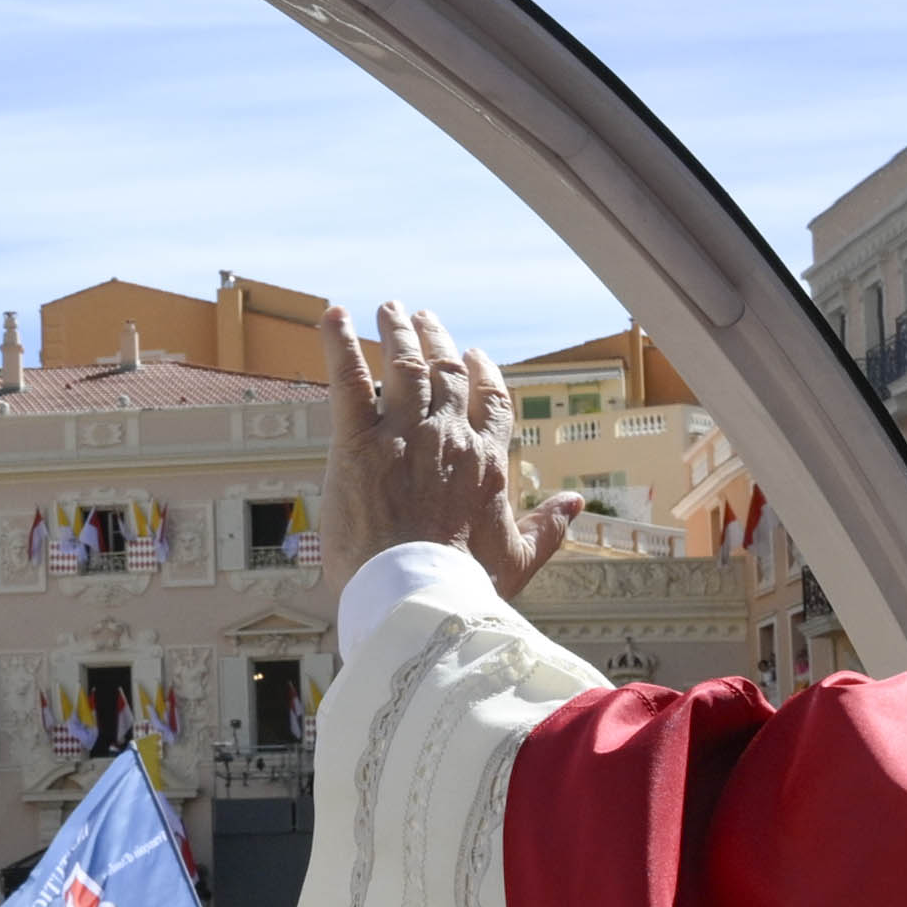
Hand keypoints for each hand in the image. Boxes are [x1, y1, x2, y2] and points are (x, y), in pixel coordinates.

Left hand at [336, 303, 555, 595]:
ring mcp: (403, 434)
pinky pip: (348, 380)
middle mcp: (449, 436)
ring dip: (397, 332)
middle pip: (445, 371)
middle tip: (424, 317)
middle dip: (435, 338)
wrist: (416, 596)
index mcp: (487, 462)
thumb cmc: (465, 586)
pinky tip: (332, 317)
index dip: (482, 371)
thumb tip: (574, 505)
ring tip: (390, 310)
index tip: (474, 354)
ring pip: (404, 364)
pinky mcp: (358, 443)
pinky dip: (338, 344)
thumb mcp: (519, 560)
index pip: (491, 400)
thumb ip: (547, 527)